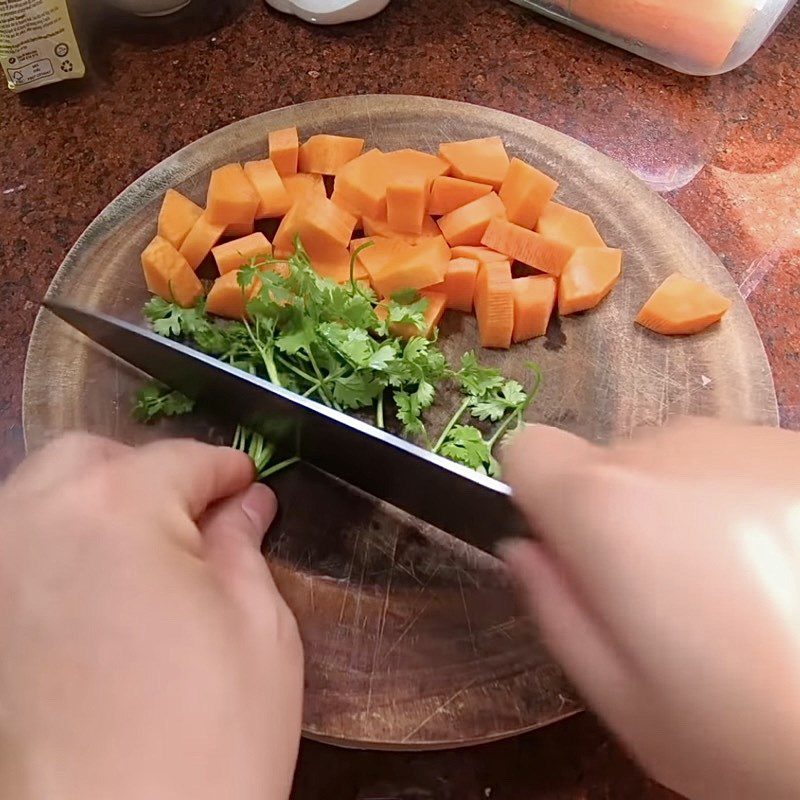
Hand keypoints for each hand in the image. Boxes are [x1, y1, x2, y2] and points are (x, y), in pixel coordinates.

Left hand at [0, 434, 302, 799]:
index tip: (248, 485)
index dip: (225, 470)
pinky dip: (56, 548)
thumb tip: (246, 505)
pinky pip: (14, 553)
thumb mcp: (258, 627)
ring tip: (146, 553)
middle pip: (90, 459)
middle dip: (148, 475)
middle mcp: (32, 522)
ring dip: (95, 504)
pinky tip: (97, 592)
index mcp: (116, 508)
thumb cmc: (211, 737)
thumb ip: (243, 546)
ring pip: (38, 496)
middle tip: (196, 517)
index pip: (180, 460)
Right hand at [501, 419, 799, 799]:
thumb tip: (529, 548)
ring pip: (676, 465)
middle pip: (606, 464)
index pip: (526, 451)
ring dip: (687, 514)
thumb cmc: (753, 727)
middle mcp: (672, 449)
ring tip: (746, 596)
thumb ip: (553, 608)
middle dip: (619, 519)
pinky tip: (790, 574)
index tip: (576, 555)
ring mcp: (749, 442)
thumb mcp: (626, 698)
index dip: (539, 502)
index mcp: (608, 505)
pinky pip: (740, 469)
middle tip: (674, 604)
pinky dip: (745, 508)